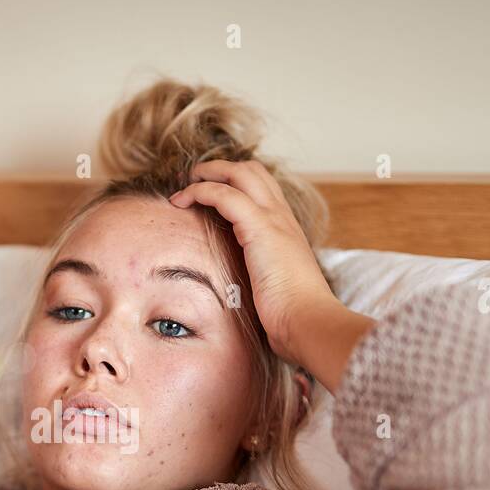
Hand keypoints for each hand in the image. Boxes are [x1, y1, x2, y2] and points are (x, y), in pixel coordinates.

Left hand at [169, 159, 363, 387]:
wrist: (307, 320)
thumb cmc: (292, 315)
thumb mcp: (275, 289)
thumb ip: (263, 279)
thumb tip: (246, 293)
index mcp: (287, 229)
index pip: (263, 189)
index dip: (237, 183)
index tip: (211, 192)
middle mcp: (282, 217)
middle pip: (252, 171)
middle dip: (220, 168)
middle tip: (194, 179)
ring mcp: (273, 219)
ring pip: (239, 173)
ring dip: (207, 173)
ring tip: (184, 184)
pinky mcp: (259, 227)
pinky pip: (224, 194)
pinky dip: (200, 190)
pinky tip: (182, 201)